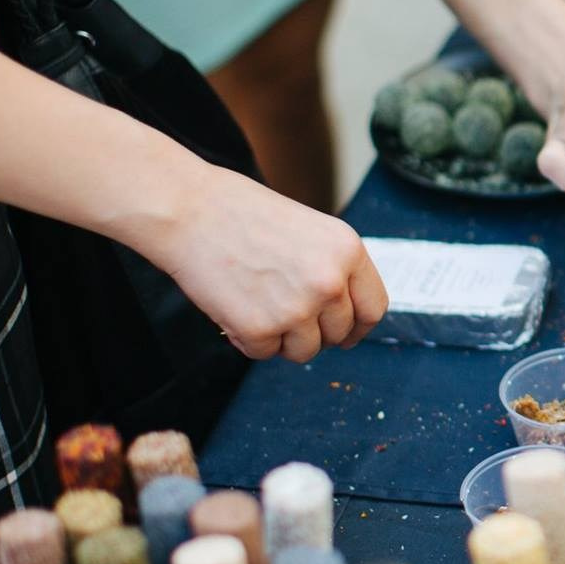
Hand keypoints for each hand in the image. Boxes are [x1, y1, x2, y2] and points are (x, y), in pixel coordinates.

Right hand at [137, 164, 387, 361]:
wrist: (191, 210)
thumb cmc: (243, 214)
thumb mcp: (312, 231)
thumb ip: (334, 269)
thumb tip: (345, 314)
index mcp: (349, 252)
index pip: (373, 308)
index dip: (358, 326)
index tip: (346, 334)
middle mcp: (331, 282)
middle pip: (338, 334)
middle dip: (314, 332)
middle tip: (284, 313)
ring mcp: (297, 308)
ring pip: (305, 351)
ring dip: (282, 339)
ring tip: (257, 305)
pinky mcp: (261, 328)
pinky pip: (264, 353)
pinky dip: (248, 340)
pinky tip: (234, 309)